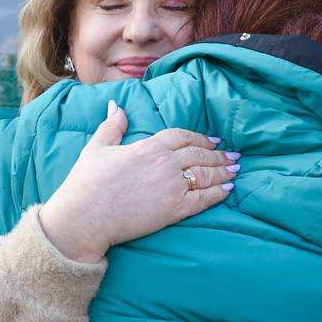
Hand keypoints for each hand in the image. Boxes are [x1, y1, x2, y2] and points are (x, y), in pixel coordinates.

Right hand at [39, 100, 239, 262]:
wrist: (85, 216)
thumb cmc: (87, 183)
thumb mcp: (97, 147)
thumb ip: (112, 126)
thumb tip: (115, 105)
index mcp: (149, 146)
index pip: (182, 136)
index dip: (200, 138)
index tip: (212, 141)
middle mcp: (165, 163)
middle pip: (199, 154)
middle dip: (218, 154)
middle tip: (232, 155)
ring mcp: (172, 186)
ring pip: (205, 174)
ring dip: (223, 171)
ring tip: (235, 169)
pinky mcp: (174, 209)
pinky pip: (203, 199)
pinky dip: (218, 193)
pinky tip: (228, 190)